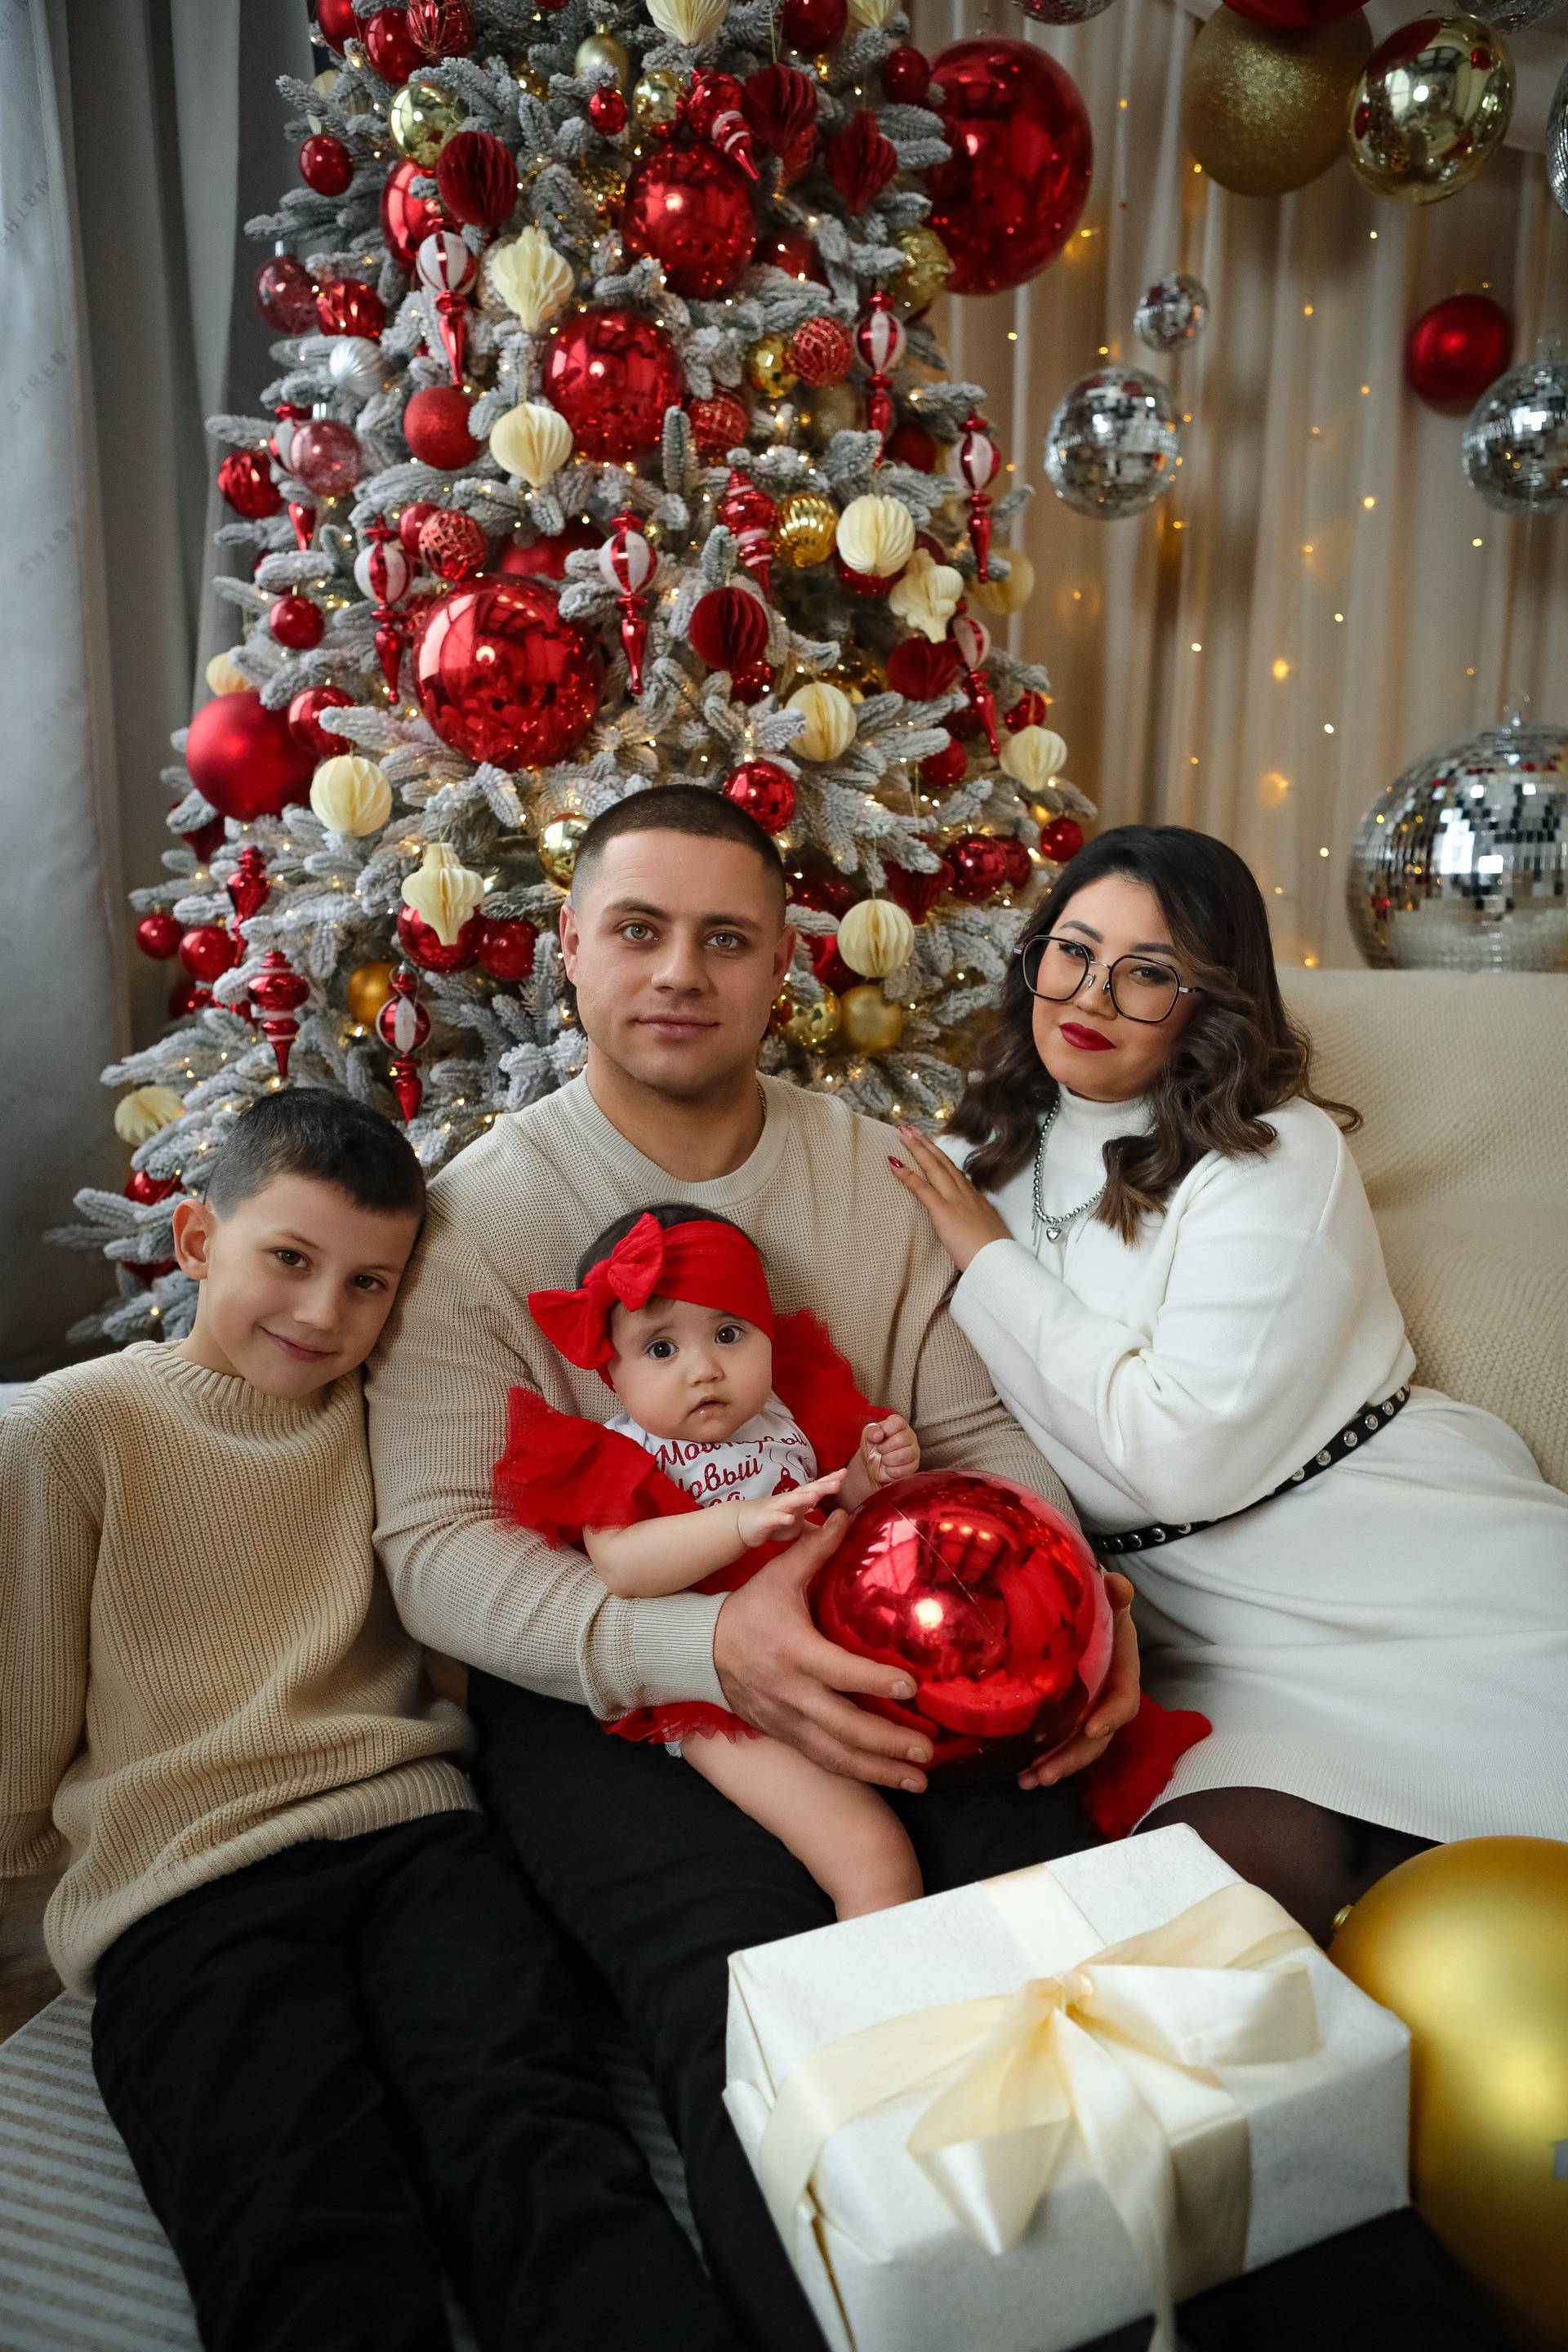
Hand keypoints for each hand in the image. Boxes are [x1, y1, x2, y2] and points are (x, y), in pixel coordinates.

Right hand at [712, 1514, 935, 1790]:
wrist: (700, 1652)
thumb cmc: (747, 1611)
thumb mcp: (775, 1576)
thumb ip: (813, 1550)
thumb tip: (844, 1515)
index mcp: (792, 1651)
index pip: (838, 1671)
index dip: (874, 1681)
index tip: (910, 1687)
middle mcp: (790, 1693)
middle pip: (843, 1726)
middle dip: (887, 1742)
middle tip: (928, 1750)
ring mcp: (787, 1720)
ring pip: (836, 1754)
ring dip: (880, 1770)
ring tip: (921, 1780)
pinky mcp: (786, 1736)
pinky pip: (825, 1761)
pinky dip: (860, 1774)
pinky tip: (891, 1779)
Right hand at [735, 1468, 844, 1547]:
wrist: (745, 1523)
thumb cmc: (775, 1520)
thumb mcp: (800, 1522)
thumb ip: (817, 1523)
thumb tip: (839, 1524)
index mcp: (799, 1499)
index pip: (816, 1487)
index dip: (829, 1480)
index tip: (845, 1473)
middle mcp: (789, 1500)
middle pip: (807, 1491)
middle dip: (822, 1486)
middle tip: (838, 1482)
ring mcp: (776, 1508)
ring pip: (791, 1501)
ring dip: (803, 1498)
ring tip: (816, 1496)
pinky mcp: (765, 1520)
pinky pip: (774, 1518)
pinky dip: (782, 1518)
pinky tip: (790, 1519)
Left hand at [858, 1412, 918, 1488]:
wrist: (873, 1465)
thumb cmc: (873, 1446)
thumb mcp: (868, 1436)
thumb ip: (871, 1432)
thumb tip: (878, 1435)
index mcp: (898, 1424)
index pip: (897, 1422)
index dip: (885, 1431)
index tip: (879, 1438)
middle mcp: (909, 1435)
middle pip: (900, 1441)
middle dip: (884, 1448)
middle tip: (879, 1450)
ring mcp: (914, 1450)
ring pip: (903, 1456)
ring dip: (888, 1460)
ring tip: (884, 1459)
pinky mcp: (914, 1465)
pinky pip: (904, 1470)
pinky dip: (891, 1471)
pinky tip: (889, 1468)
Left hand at [886, 1124, 1012, 1272]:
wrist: (997, 1261)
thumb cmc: (993, 1254)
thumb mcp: (987, 1233)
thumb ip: (977, 1224)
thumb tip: (972, 1224)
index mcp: (975, 1198)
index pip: (954, 1172)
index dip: (940, 1157)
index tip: (931, 1145)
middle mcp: (965, 1193)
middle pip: (943, 1163)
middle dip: (926, 1144)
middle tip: (911, 1129)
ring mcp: (954, 1199)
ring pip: (933, 1167)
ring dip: (917, 1148)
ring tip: (902, 1133)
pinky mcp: (944, 1210)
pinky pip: (922, 1188)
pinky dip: (906, 1174)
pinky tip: (893, 1162)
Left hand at [1016, 1573, 1140, 1789]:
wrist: (1086, 1611)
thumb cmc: (1098, 1606)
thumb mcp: (1108, 1598)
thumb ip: (1115, 1594)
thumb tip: (1117, 1585)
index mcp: (1121, 1672)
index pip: (1124, 1700)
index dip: (1111, 1716)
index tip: (1091, 1728)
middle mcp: (1105, 1698)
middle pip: (1098, 1737)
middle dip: (1074, 1757)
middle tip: (1046, 1774)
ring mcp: (1086, 1710)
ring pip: (1077, 1746)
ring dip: (1055, 1766)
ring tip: (1028, 1781)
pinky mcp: (1066, 1714)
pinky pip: (1059, 1741)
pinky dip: (1042, 1759)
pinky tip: (1018, 1772)